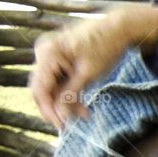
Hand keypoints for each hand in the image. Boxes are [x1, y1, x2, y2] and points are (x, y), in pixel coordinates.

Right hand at [30, 5, 157, 128]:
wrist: (117, 30)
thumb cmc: (104, 46)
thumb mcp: (88, 74)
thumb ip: (71, 94)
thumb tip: (61, 115)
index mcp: (48, 54)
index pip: (40, 88)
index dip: (48, 110)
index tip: (61, 127)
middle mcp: (44, 54)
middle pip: (43, 89)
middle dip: (57, 109)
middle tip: (70, 126)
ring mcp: (51, 58)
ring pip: (53, 89)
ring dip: (67, 104)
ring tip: (85, 115)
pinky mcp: (61, 62)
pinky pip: (60, 83)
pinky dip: (71, 96)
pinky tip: (84, 109)